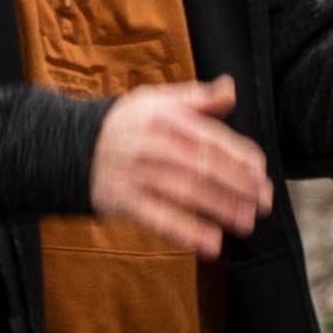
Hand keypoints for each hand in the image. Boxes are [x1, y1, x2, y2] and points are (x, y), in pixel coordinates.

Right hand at [89, 78, 271, 256]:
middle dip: (239, 186)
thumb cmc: (122, 124)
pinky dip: (186, 231)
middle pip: (205, 166)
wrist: (68, 146)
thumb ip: (196, 98)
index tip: (262, 174)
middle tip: (263, 203)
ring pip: (187, 192)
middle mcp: (153, 144)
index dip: (241, 158)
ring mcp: (138, 174)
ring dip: (220, 208)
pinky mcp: (124, 201)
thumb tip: (230, 89)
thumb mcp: (156, 100)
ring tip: (246, 223)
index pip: (213, 138)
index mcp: (167, 118)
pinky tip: (211, 244)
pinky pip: (159, 218)